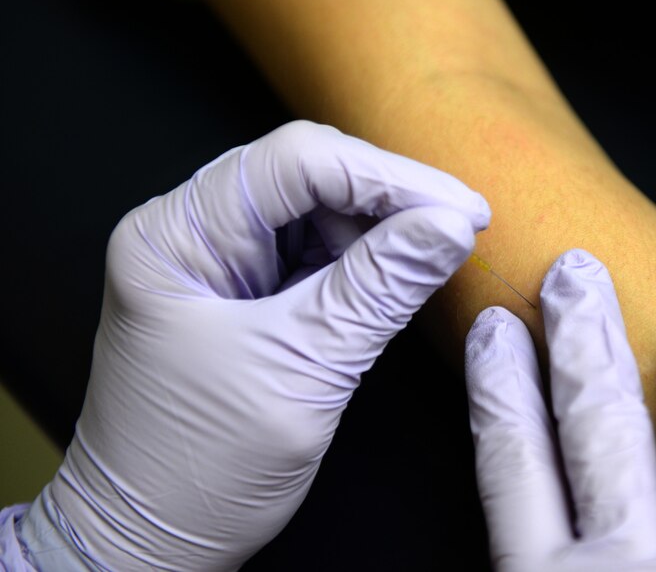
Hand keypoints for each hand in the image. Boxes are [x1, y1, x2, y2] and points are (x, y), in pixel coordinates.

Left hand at [20, 120, 489, 570]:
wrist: (151, 541)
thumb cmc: (196, 470)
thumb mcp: (302, 372)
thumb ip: (380, 288)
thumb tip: (451, 224)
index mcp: (175, 238)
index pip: (295, 164)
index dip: (389, 178)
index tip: (461, 209)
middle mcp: (188, 233)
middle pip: (306, 173)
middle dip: (389, 196)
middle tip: (461, 225)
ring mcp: (214, 261)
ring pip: (314, 207)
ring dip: (379, 227)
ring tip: (431, 256)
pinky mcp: (241, 290)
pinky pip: (312, 249)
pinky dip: (362, 258)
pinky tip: (397, 272)